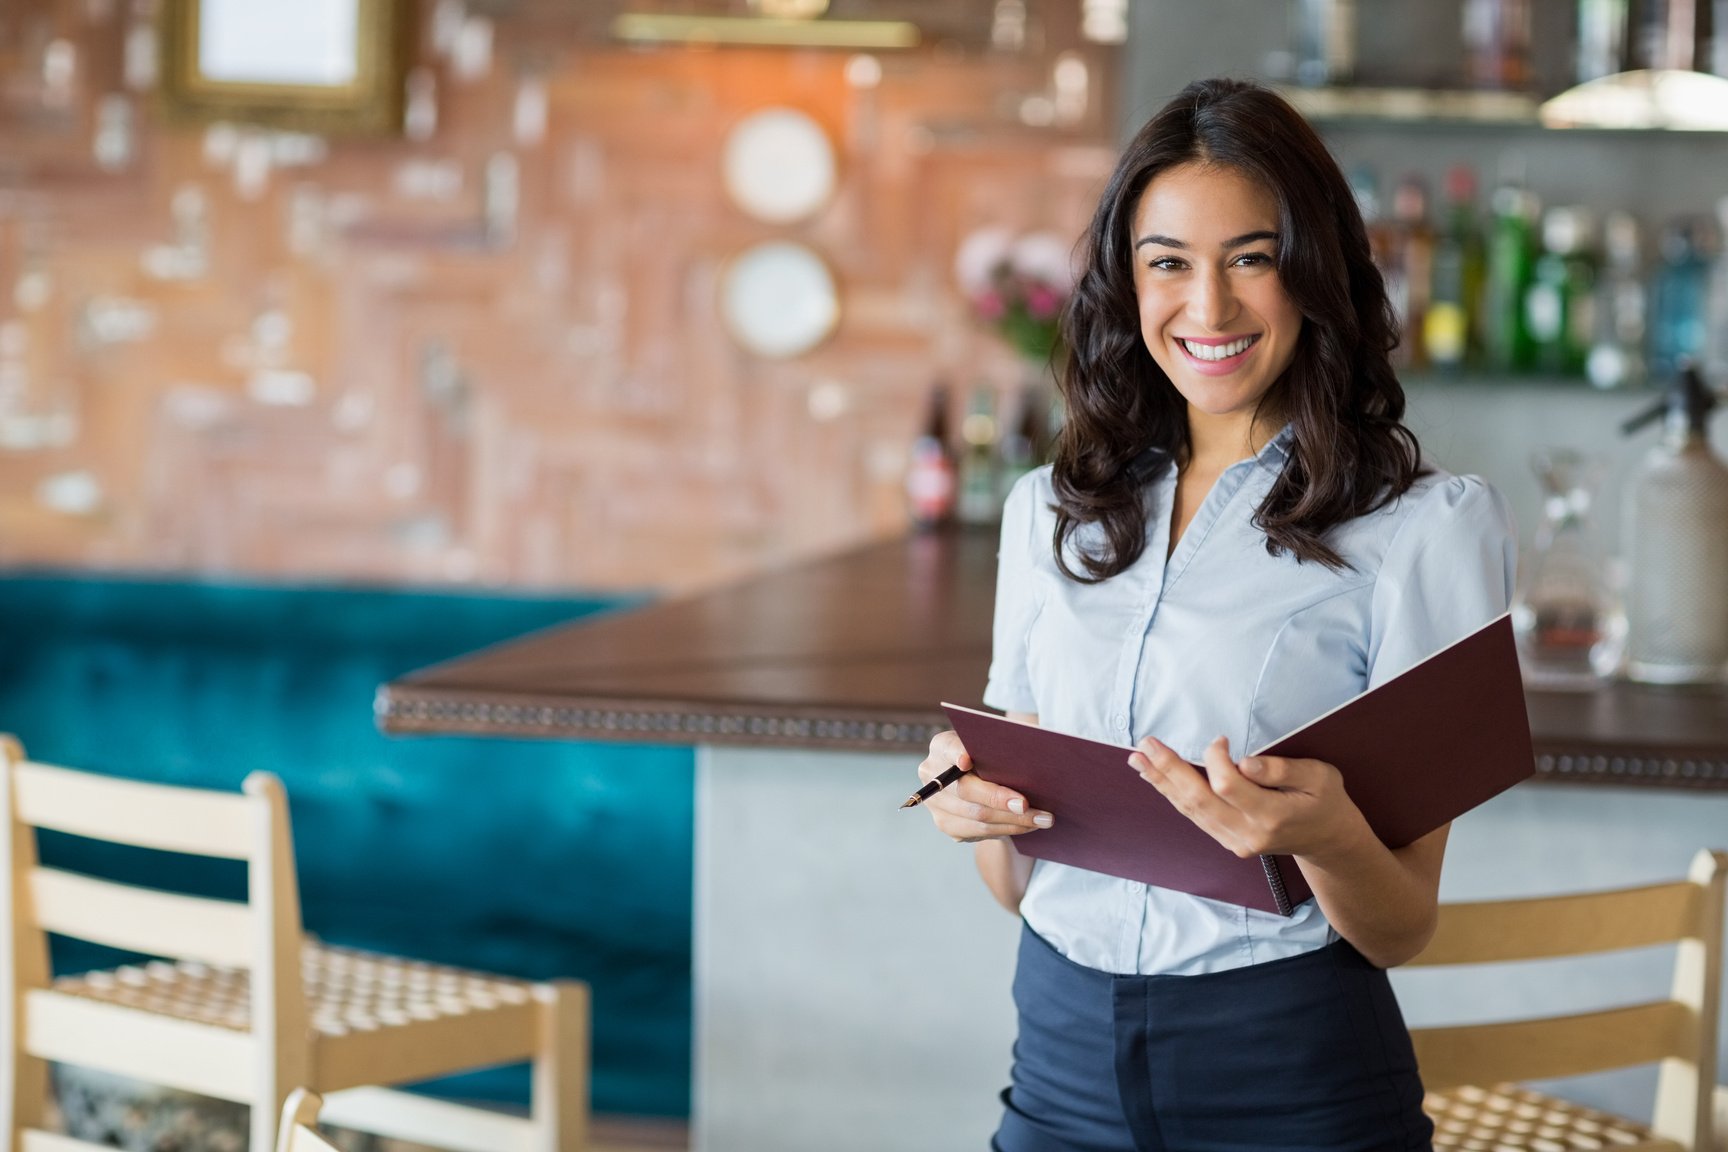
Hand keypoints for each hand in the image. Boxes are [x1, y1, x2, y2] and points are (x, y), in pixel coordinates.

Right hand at [918, 729, 1052, 843]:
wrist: (983, 779)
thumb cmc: (994, 756)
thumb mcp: (993, 745)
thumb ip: (998, 749)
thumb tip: (1026, 761)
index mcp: (942, 747)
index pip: (948, 748)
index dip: (956, 755)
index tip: (967, 760)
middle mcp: (931, 774)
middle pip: (965, 790)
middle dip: (999, 799)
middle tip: (1026, 805)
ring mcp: (936, 803)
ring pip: (976, 816)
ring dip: (1013, 820)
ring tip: (1042, 819)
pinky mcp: (947, 824)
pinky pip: (980, 831)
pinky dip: (1008, 828)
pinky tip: (1029, 825)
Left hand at [1126, 735, 1367, 860]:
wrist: (1328, 839)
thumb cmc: (1325, 800)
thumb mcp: (1319, 776)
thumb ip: (1282, 769)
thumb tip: (1244, 762)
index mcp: (1272, 816)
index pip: (1228, 786)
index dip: (1216, 760)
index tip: (1220, 740)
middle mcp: (1248, 833)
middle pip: (1198, 800)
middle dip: (1169, 770)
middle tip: (1145, 746)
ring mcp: (1236, 841)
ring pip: (1191, 810)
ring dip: (1162, 782)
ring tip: (1139, 759)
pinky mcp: (1229, 842)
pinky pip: (1196, 817)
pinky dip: (1174, 795)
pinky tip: (1158, 778)